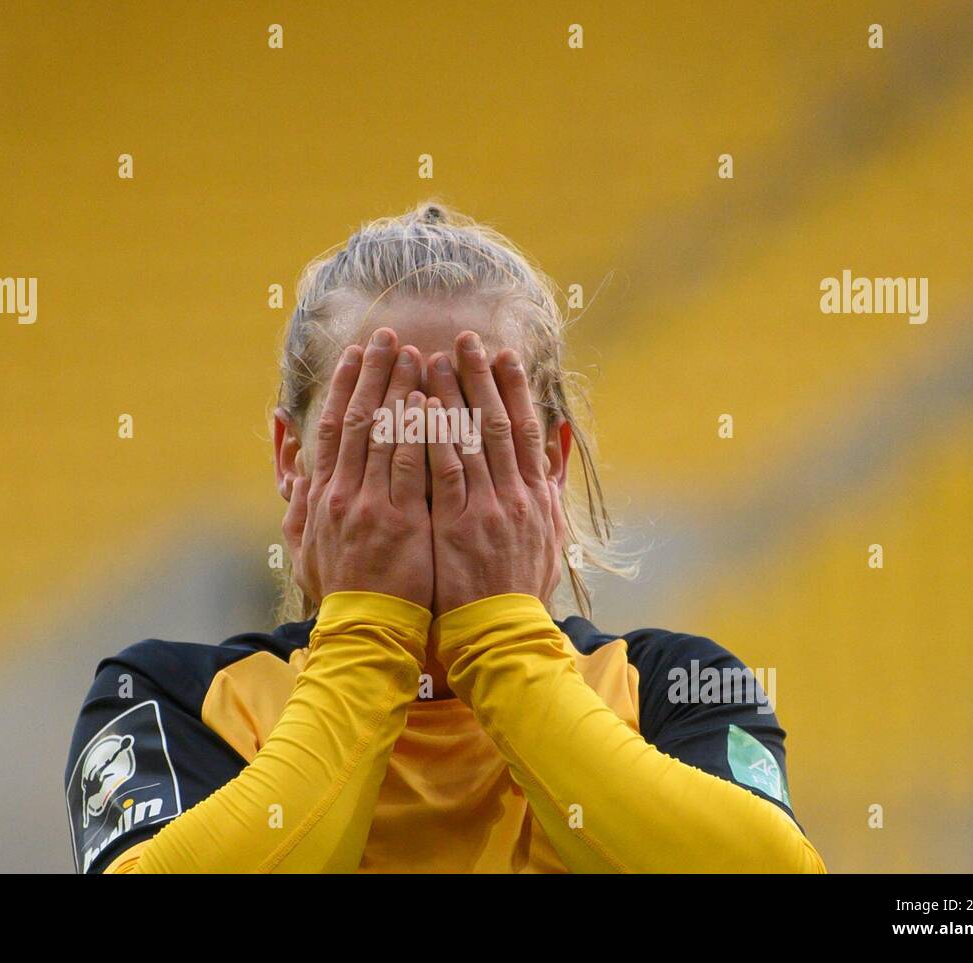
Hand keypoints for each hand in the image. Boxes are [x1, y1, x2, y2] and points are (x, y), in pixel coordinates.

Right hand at [282, 328, 433, 609]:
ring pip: (385, 435)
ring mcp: (371, 505)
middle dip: (375, 374)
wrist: (366, 631)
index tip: (360, 354)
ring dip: (400, 390)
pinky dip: (417, 431)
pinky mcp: (401, 521)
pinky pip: (410, 465)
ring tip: (416, 354)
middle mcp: (343, 493)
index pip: (333, 427)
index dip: (347, 386)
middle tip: (391, 336)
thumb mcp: (306, 546)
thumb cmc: (343, 590)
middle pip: (358, 419)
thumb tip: (294, 465)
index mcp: (323, 495)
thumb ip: (299, 503)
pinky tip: (429, 401)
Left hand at [425, 331, 563, 614]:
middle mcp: (516, 496)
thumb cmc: (520, 586)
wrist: (502, 634)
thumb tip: (555, 444)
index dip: (515, 388)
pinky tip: (417, 408)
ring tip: (433, 359)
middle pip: (497, 423)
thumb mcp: (549, 535)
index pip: (527, 429)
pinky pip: (443, 472)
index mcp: (537, 496)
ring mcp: (487, 510)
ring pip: (468, 440)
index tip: (503, 354)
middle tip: (465, 339)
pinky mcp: (456, 526)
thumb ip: (550, 487)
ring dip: (450, 396)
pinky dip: (432, 436)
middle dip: (479, 377)